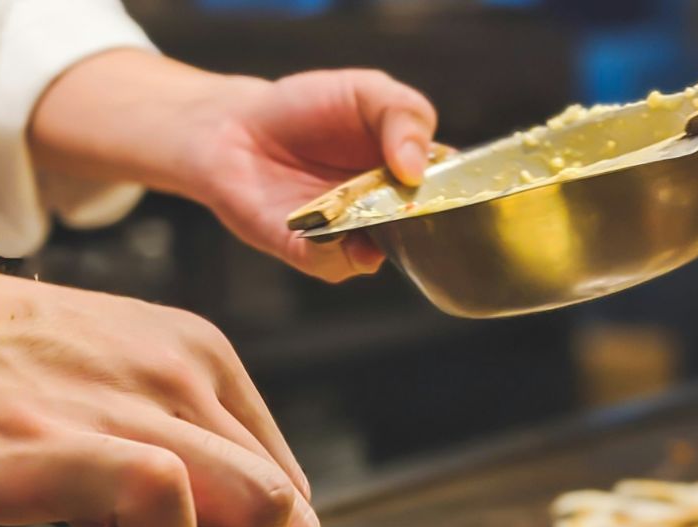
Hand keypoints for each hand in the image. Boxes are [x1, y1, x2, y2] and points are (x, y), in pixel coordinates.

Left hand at [195, 69, 438, 281]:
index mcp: (410, 171)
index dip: (461, 190)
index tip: (458, 184)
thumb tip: (418, 171)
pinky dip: (338, 250)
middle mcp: (387, 210)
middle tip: (417, 204)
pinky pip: (337, 264)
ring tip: (373, 217)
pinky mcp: (313, 252)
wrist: (236, 128)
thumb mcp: (366, 92)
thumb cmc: (305, 108)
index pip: (453, 189)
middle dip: (427, 223)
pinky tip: (331, 229)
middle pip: (425, 230)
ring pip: (385, 253)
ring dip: (384, 239)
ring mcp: (352, 234)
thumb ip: (404, 115)